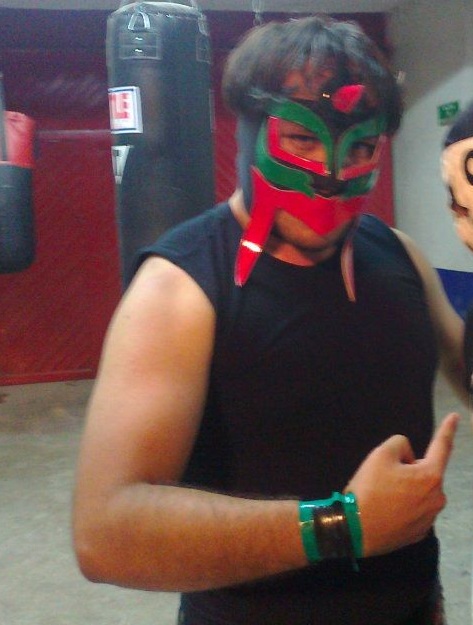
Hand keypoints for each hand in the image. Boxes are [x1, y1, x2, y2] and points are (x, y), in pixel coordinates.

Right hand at [345, 412, 459, 556]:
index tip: (455, 416)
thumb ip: (400, 444)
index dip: (447, 429)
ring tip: (381, 495)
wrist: (355, 529)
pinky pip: (413, 510)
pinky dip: (402, 506)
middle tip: (383, 475)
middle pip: (425, 472)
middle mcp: (437, 499)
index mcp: (431, 476)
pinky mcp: (418, 533)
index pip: (442, 446)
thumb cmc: (369, 489)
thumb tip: (408, 457)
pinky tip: (384, 509)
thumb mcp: (380, 454)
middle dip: (409, 469)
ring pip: (419, 492)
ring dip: (406, 488)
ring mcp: (429, 519)